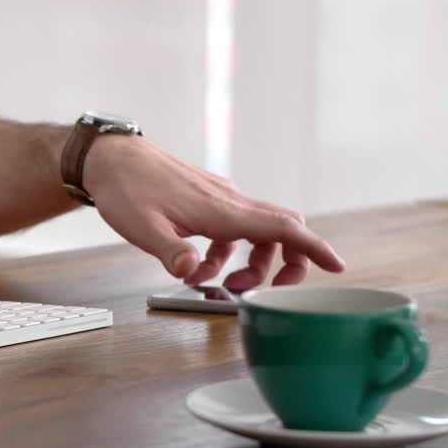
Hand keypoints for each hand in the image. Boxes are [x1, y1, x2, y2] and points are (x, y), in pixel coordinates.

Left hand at [82, 135, 344, 290]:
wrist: (110, 158)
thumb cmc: (125, 188)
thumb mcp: (142, 229)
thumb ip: (171, 253)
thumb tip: (192, 273)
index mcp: (221, 210)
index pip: (282, 228)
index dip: (313, 248)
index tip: (337, 266)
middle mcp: (228, 201)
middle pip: (280, 230)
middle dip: (286, 263)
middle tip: (270, 290)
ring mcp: (220, 197)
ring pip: (256, 231)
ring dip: (249, 262)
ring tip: (220, 283)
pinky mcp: (207, 198)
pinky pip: (232, 227)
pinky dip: (227, 250)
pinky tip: (199, 264)